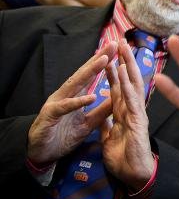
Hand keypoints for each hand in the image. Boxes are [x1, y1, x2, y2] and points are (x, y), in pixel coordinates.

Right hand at [27, 42, 116, 164]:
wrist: (42, 154)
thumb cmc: (62, 135)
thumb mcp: (87, 123)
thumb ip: (101, 111)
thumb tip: (117, 99)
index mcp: (75, 96)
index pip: (91, 76)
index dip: (103, 63)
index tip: (118, 50)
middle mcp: (65, 95)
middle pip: (84, 74)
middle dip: (99, 59)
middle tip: (113, 45)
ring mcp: (57, 103)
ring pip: (75, 84)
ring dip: (90, 72)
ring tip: (104, 60)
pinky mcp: (50, 115)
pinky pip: (65, 107)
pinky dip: (77, 102)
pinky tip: (90, 97)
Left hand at [101, 39, 153, 190]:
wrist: (135, 175)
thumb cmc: (125, 159)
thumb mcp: (109, 139)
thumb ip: (107, 126)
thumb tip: (102, 115)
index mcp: (125, 113)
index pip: (119, 88)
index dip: (115, 72)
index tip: (111, 57)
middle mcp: (133, 109)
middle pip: (128, 81)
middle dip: (124, 61)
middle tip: (120, 42)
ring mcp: (138, 114)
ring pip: (133, 86)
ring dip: (128, 66)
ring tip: (124, 49)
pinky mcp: (139, 122)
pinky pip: (132, 101)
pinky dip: (128, 86)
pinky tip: (126, 73)